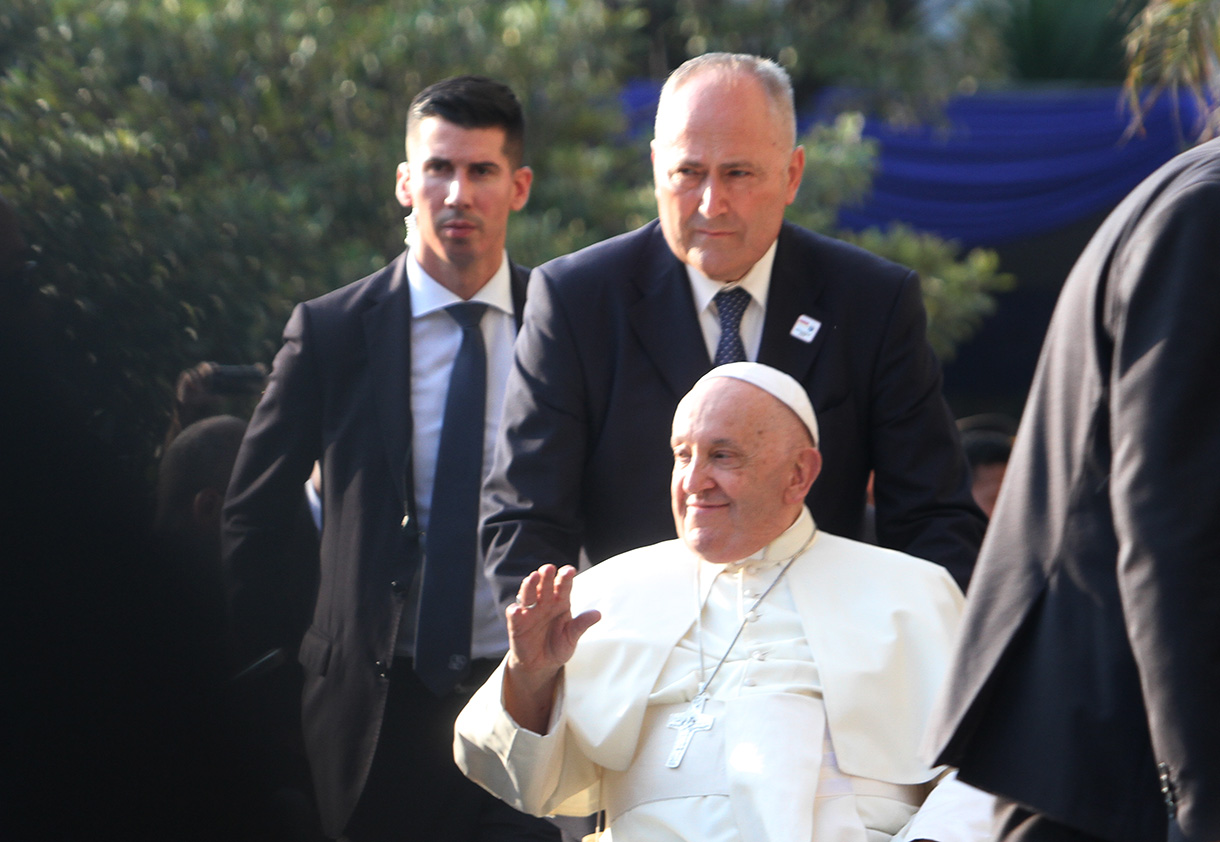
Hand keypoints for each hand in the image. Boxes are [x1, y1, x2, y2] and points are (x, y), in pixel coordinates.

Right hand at [502, 564, 599, 732]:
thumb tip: (598, 614)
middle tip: (548, 568)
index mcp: (560, 603)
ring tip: (532, 578)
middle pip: (544, 586)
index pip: (563, 587)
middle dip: (546, 577)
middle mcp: (544, 604)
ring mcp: (529, 613)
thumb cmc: (558, 646)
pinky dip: (515, 611)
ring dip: (529, 586)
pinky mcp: (517, 624)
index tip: (569, 570)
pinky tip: (518, 609)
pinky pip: (514, 615)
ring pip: (528, 595)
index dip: (565, 578)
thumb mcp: (572, 637)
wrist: (542, 665)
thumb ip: (581, 625)